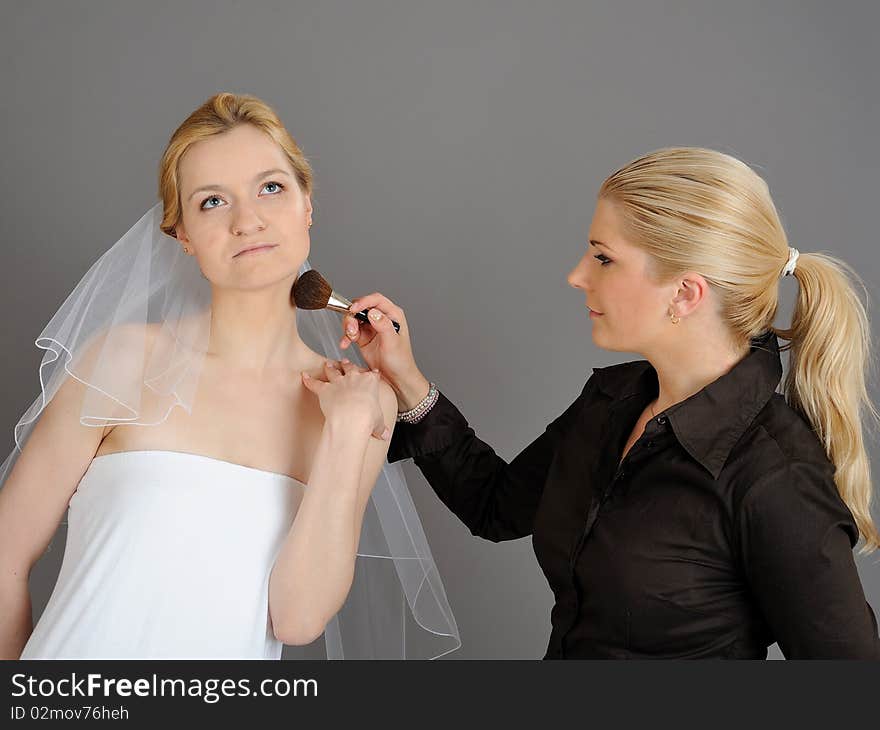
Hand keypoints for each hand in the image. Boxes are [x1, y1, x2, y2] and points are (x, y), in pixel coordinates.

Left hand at [301, 360, 389, 440]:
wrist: (353, 418)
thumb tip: (385, 435)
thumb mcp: (378, 422)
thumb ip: (381, 427)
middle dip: (348, 365)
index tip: (373, 374)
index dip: (372, 374)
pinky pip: (314, 383)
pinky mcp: (325, 390)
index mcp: (370, 382)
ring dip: (330, 367)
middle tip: (346, 362)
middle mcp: (354, 378)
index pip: (372, 375)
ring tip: (327, 364)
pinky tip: (304, 376)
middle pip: (351, 368)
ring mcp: (338, 383)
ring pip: (333, 371)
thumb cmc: (367, 418)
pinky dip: (308, 380)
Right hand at [338, 293, 430, 409]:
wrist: (395, 378)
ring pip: (354, 318)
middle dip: (353, 317)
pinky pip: (351, 331)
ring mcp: (372, 327)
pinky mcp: (363, 337)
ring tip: (349, 339)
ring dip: (348, 327)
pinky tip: (345, 344)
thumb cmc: (400, 361)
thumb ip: (383, 326)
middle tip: (351, 330)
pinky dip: (346, 336)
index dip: (364, 302)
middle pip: (362, 307)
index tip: (354, 310)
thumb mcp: (392, 343)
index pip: (376, 300)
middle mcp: (382, 318)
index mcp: (393, 315)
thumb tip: (373, 312)